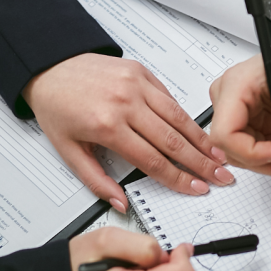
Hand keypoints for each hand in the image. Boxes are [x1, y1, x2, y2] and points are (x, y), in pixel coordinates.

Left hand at [24, 54, 232, 210]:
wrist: (49, 67)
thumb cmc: (57, 107)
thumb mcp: (68, 151)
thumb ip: (96, 181)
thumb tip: (120, 203)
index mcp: (107, 125)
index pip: (153, 160)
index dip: (179, 178)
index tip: (195, 188)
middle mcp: (125, 102)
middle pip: (173, 140)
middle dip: (201, 163)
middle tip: (220, 176)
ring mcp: (136, 84)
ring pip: (178, 117)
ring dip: (201, 139)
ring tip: (218, 155)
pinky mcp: (141, 71)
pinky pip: (169, 97)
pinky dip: (185, 116)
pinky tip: (196, 131)